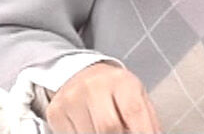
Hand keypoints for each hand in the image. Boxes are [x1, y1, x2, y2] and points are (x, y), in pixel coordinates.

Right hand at [44, 61, 161, 133]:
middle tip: (122, 133)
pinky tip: (90, 129)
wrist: (81, 74)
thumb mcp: (136, 96)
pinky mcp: (56, 111)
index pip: (133, 110)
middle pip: (108, 127)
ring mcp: (72, 98)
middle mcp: (94, 86)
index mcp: (121, 81)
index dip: (142, 131)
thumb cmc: (114, 90)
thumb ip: (147, 120)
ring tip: (105, 130)